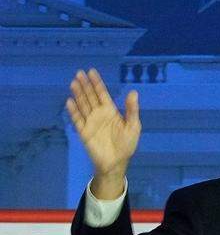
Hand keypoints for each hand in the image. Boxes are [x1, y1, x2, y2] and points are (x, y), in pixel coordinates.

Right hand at [65, 68, 139, 199]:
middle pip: (90, 96)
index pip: (102, 94)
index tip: (91, 71)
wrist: (116, 162)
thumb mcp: (133, 126)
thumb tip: (133, 92)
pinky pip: (78, 119)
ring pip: (83, 105)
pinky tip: (70, 101)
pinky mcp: (84, 132)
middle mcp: (99, 114)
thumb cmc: (127, 144)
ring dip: (78, 94)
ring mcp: (90, 122)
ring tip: (74, 83)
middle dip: (85, 85)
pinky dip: (74, 111)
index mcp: (111, 111)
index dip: (97, 83)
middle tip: (79, 73)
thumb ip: (131, 110)